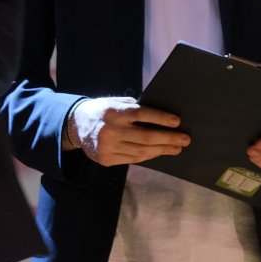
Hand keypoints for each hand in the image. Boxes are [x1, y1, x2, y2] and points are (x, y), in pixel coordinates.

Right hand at [68, 96, 188, 166]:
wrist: (75, 126)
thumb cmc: (101, 111)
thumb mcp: (114, 102)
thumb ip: (134, 108)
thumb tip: (162, 116)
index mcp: (114, 112)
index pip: (142, 115)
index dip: (161, 118)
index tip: (177, 122)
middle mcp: (110, 130)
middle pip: (146, 137)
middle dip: (169, 138)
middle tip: (185, 139)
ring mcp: (107, 146)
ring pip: (142, 151)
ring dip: (162, 150)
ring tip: (176, 148)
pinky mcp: (106, 159)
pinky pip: (133, 159)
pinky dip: (148, 156)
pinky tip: (157, 152)